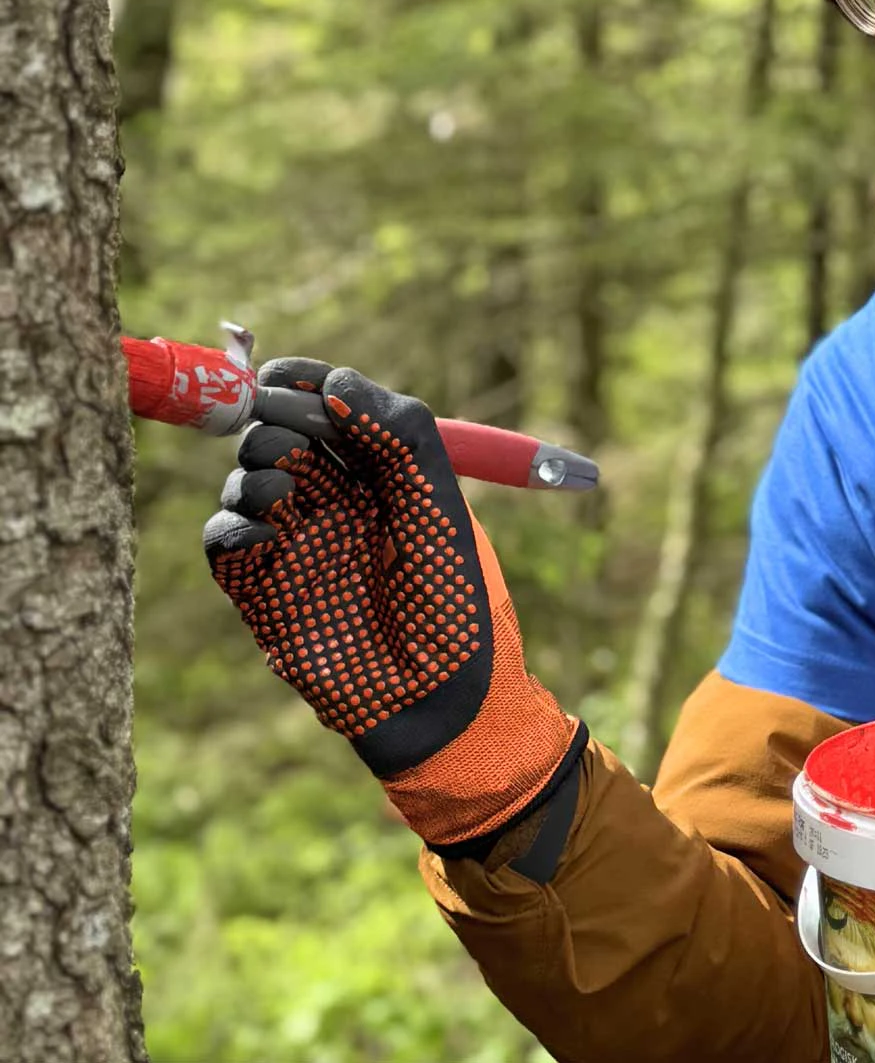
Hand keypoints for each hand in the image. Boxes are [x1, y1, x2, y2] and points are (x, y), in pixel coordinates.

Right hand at [203, 358, 581, 847]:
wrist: (436, 699)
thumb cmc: (453, 601)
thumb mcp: (440, 506)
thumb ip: (400, 434)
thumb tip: (336, 380)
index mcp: (383, 470)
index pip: (330, 401)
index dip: (304, 379)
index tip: (284, 373)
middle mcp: (335, 496)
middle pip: (279, 426)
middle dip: (277, 417)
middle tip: (294, 435)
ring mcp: (295, 539)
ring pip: (246, 473)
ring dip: (258, 468)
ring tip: (288, 496)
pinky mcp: (261, 587)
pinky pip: (223, 537)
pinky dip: (235, 525)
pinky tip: (267, 535)